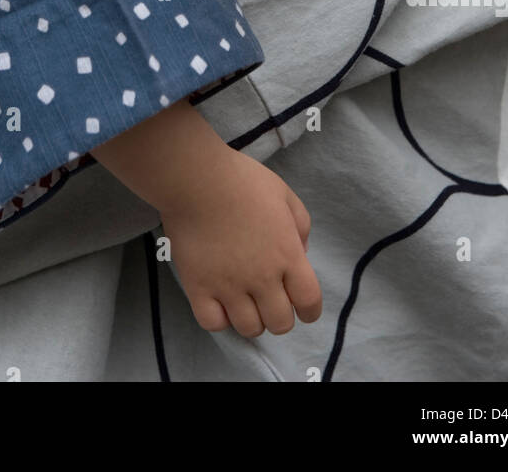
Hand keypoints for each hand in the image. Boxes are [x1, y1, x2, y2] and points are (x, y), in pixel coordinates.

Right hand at [158, 148, 321, 337]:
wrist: (197, 178)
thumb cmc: (242, 180)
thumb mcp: (285, 194)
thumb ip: (301, 226)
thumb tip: (302, 253)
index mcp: (287, 255)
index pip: (309, 303)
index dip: (309, 310)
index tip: (301, 306)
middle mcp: (262, 277)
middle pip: (280, 323)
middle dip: (279, 315)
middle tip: (268, 299)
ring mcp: (229, 286)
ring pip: (249, 328)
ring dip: (251, 319)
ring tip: (243, 301)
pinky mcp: (199, 287)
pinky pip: (214, 323)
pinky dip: (219, 318)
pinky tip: (219, 301)